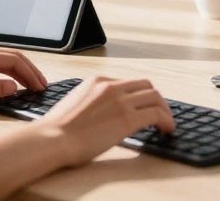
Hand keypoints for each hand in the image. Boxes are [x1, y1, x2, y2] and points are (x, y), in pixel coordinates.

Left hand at [0, 46, 47, 107]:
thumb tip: (13, 87)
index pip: (12, 60)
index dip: (29, 73)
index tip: (40, 86)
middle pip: (12, 57)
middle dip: (30, 70)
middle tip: (42, 86)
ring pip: (5, 60)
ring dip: (20, 71)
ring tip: (32, 85)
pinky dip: (9, 72)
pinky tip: (12, 82)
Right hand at [39, 77, 174, 166]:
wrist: (54, 138)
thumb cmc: (57, 128)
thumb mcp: (75, 103)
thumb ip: (91, 101)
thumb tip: (101, 112)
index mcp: (97, 81)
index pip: (127, 82)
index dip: (138, 96)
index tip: (142, 107)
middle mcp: (111, 86)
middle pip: (145, 85)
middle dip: (155, 99)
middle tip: (159, 113)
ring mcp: (121, 101)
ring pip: (155, 96)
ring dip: (164, 109)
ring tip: (166, 124)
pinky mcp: (128, 118)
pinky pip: (156, 114)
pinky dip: (165, 121)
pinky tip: (165, 130)